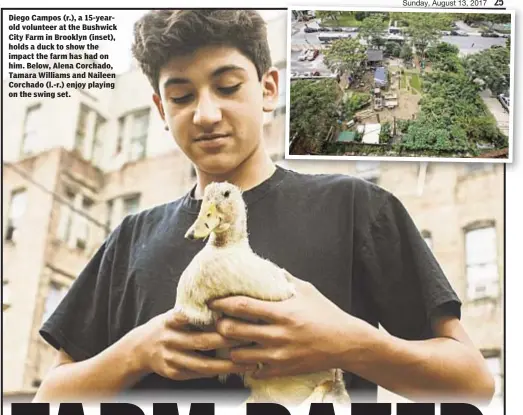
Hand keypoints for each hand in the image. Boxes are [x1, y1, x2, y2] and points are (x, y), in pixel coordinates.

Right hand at [133, 309, 255, 380]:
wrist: (140, 348)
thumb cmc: (169, 326)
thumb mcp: (175, 313)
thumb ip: (194, 311)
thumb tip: (226, 300)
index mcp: (171, 320)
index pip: (191, 316)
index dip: (210, 317)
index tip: (233, 315)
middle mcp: (170, 339)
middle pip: (202, 341)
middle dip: (227, 340)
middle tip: (250, 338)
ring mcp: (171, 358)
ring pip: (203, 364)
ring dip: (228, 365)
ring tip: (249, 362)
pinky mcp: (173, 373)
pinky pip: (199, 374)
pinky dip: (218, 373)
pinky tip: (235, 370)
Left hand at [208, 273, 371, 378]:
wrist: (346, 343)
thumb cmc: (326, 314)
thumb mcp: (307, 290)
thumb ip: (285, 279)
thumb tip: (268, 268)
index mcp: (282, 312)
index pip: (242, 306)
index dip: (223, 303)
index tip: (212, 301)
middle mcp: (278, 334)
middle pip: (235, 331)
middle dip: (221, 325)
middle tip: (218, 321)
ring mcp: (279, 355)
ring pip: (239, 354)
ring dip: (230, 347)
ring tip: (230, 340)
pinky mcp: (282, 370)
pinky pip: (253, 371)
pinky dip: (246, 364)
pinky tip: (247, 356)